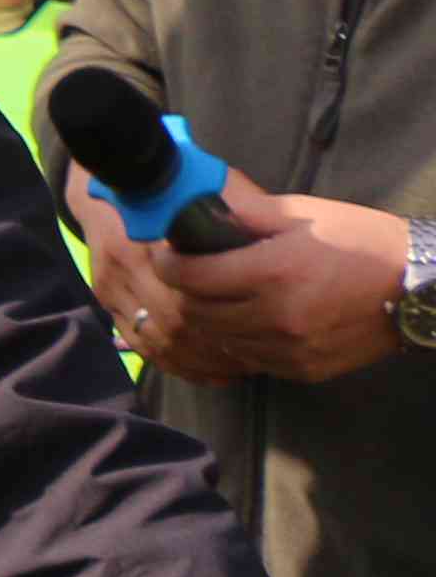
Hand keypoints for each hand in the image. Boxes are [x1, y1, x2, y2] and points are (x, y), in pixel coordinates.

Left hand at [101, 178, 413, 383]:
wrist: (418, 288)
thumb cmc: (360, 241)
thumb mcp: (302, 216)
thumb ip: (245, 214)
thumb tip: (199, 206)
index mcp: (272, 271)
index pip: (192, 276)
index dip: (169, 263)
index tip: (166, 254)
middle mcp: (277, 316)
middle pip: (198, 312)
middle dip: (184, 293)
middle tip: (187, 277)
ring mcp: (290, 348)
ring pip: (220, 340)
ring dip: (209, 320)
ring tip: (214, 299)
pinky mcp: (304, 370)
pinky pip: (251, 359)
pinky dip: (239, 341)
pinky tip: (247, 321)